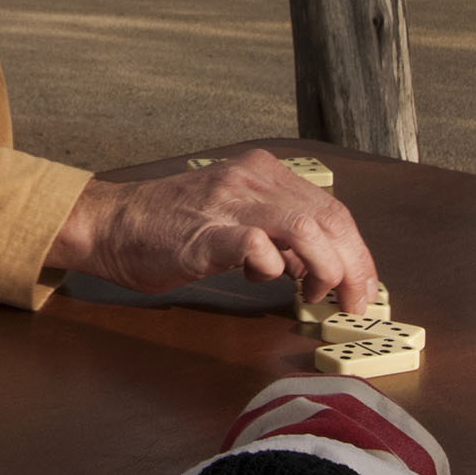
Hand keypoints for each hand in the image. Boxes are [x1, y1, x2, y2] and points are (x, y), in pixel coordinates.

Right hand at [46, 150, 377, 312]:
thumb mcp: (234, 216)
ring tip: (318, 296)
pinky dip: (273, 267)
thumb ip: (275, 232)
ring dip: (326, 269)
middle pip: (329, 218)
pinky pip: (257, 245)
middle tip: (354, 301)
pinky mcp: (205, 234)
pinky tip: (263, 279)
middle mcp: (252, 180)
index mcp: (262, 173)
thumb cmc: (169, 227)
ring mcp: (228, 204)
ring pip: (305, 228)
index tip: (363, 284)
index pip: (330, 208)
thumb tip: (317, 266)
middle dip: (353, 265)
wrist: (112, 224)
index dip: (356, 250)